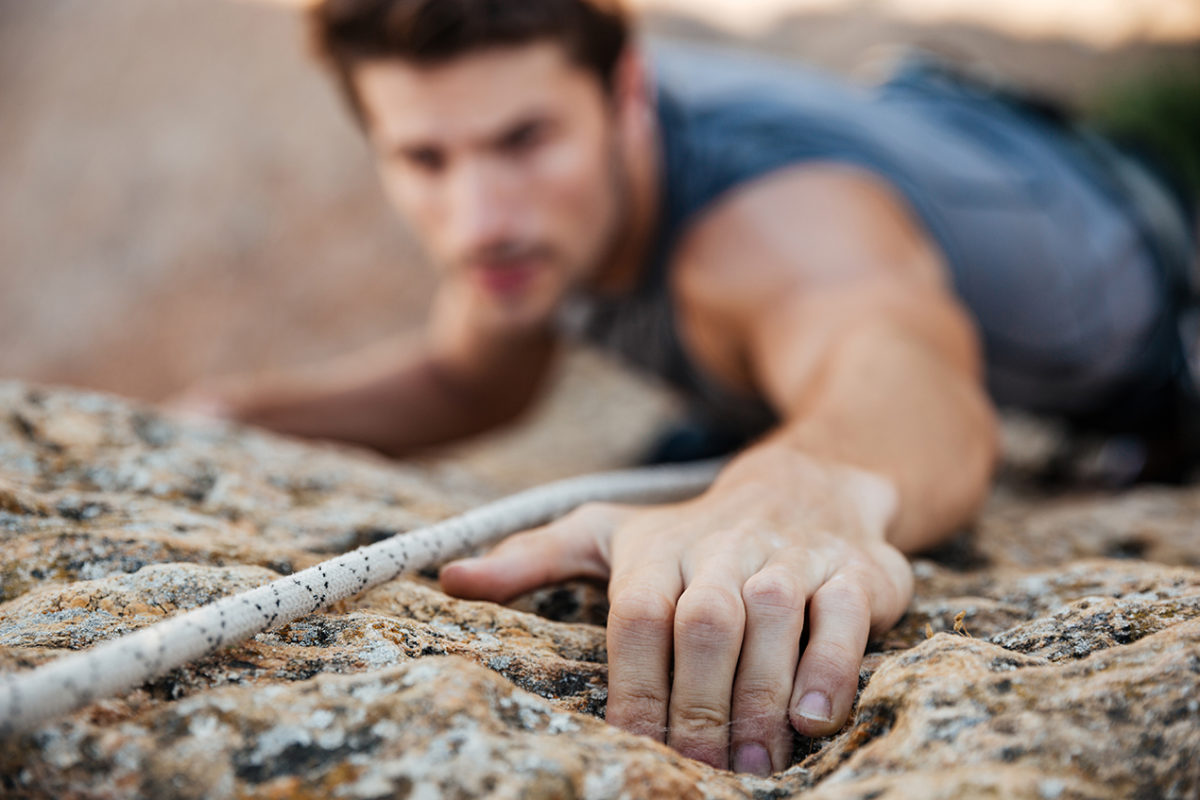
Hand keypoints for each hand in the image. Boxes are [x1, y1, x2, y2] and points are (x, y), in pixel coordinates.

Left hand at [439, 448, 913, 774]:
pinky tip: (814, 720)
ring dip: (761, 696)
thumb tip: (450, 580)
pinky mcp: (853, 570)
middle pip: (702, 622)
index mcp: (658, 549)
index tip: (633, 747)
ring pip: (772, 618)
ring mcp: (789, 556)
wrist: (804, 484)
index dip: (633, 685)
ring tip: (754, 766)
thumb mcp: (608, 533)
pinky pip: (842, 616)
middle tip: (698, 770)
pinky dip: (830, 668)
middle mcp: (722, 548)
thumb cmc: (692, 533)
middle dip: (697, 703)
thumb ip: (534, 558)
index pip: (637, 616)